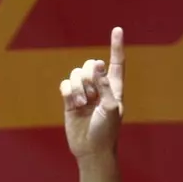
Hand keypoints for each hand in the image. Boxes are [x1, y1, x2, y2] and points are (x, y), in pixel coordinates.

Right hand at [61, 27, 123, 158]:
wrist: (91, 150)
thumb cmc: (106, 131)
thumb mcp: (110, 107)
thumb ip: (104, 84)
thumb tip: (96, 63)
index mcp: (114, 87)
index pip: (117, 63)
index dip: (117, 47)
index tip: (117, 30)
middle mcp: (99, 87)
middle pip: (90, 65)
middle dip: (88, 76)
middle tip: (91, 95)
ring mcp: (83, 93)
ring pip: (76, 74)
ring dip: (78, 87)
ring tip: (82, 104)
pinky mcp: (69, 101)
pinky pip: (65, 84)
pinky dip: (68, 92)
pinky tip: (73, 104)